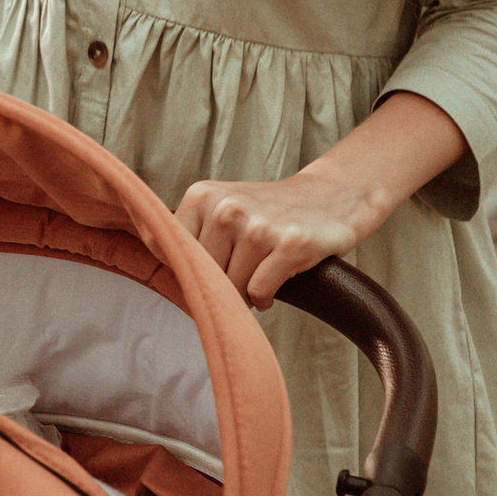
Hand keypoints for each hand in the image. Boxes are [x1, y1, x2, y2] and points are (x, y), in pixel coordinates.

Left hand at [175, 171, 369, 309]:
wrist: (332, 197)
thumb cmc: (268, 213)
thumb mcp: (221, 208)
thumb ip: (189, 236)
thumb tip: (164, 277)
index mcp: (202, 196)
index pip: (166, 248)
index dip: (180, 271)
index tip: (197, 276)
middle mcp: (227, 208)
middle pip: (201, 273)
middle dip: (218, 286)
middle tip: (238, 278)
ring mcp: (259, 227)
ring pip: (231, 287)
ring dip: (244, 295)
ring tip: (258, 278)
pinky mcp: (291, 245)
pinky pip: (259, 292)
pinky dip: (264, 299)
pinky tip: (273, 286)